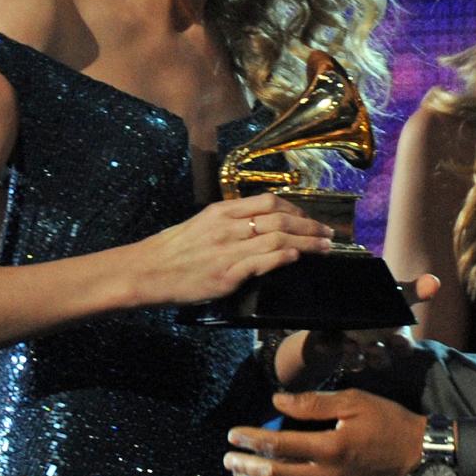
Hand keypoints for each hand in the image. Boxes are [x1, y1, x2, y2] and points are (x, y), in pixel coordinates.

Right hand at [133, 192, 333, 305]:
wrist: (146, 271)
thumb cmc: (172, 249)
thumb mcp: (201, 224)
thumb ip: (230, 221)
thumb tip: (260, 225)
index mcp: (222, 211)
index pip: (269, 202)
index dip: (296, 209)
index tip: (310, 218)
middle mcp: (228, 226)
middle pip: (280, 219)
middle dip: (310, 226)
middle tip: (329, 234)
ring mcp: (228, 250)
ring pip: (278, 239)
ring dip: (307, 243)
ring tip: (324, 248)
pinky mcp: (227, 274)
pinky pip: (263, 261)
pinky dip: (284, 257)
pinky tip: (297, 258)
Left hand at [224, 389, 424, 475]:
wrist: (420, 458)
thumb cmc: (389, 423)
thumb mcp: (355, 401)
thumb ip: (313, 403)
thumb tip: (277, 402)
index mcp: (330, 447)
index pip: (278, 445)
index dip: (251, 439)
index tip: (232, 434)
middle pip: (274, 475)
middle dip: (246, 467)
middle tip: (227, 460)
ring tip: (241, 475)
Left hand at [275, 273, 440, 385]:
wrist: (352, 302)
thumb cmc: (383, 302)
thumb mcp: (398, 294)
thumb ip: (415, 290)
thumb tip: (435, 281)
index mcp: (394, 336)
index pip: (404, 347)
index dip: (402, 345)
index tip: (397, 337)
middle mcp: (376, 346)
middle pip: (380, 359)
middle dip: (377, 355)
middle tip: (372, 346)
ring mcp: (355, 347)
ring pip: (356, 360)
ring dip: (353, 355)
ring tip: (348, 344)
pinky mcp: (333, 343)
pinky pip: (330, 349)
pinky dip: (327, 346)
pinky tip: (322, 342)